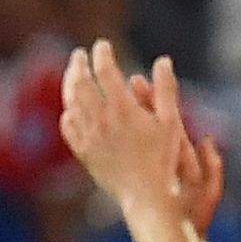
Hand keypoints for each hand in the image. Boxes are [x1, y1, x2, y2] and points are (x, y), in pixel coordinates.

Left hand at [60, 43, 204, 221]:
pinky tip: (72, 108)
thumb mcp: (172, 122)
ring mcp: (88, 137)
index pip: (105, 71)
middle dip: (78, 64)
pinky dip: (68, 112)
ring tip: (73, 74)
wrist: (148, 196)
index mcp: (123, 109)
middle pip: (80, 82)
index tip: (104, 45)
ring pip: (70, 102)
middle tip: (80, 54)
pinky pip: (68, 126)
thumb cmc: (165, 159)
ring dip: (69, 84)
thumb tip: (163, 61)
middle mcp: (101, 120)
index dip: (103, 54)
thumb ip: (166, 89)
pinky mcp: (83, 152)